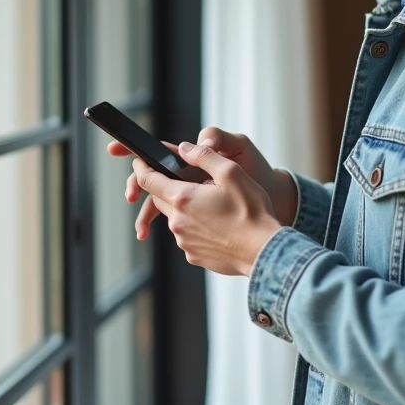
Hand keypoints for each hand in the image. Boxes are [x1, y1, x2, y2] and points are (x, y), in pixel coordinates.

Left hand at [106, 126, 296, 240]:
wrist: (265, 252)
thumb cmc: (252, 212)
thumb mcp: (232, 173)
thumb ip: (204, 156)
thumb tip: (184, 148)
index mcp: (183, 198)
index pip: (148, 180)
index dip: (140, 168)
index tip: (139, 162)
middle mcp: (178, 221)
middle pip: (160, 199)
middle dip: (168, 188)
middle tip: (191, 183)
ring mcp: (184, 241)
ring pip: (176, 218)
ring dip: (186, 209)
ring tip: (214, 207)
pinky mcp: (193, 255)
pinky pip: (188, 236)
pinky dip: (197, 228)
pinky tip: (219, 226)